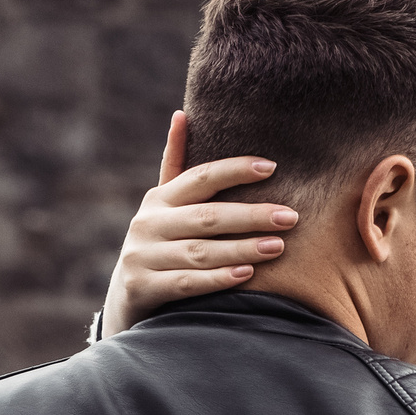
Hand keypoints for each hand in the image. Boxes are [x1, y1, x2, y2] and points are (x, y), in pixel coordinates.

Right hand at [99, 111, 299, 335]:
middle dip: (250, 216)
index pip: (201, 177)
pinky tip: (246, 274)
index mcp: (160, 200)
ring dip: (241, 248)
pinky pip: (187, 282)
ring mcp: (143, 256)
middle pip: (207, 216)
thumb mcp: (164, 207)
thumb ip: (176, 166)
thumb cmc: (160, 247)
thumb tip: (181, 114)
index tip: (272, 167)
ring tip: (278, 246)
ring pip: (200, 251)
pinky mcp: (142, 288)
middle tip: (290, 217)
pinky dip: (217, 278)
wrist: (125, 299)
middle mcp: (148, 224)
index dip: (235, 170)